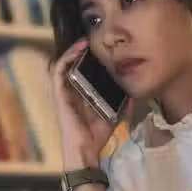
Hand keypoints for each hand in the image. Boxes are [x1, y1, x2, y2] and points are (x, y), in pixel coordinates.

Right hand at [50, 38, 129, 167]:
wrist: (86, 150)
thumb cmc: (97, 136)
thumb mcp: (114, 116)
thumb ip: (122, 106)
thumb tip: (133, 95)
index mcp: (83, 95)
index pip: (82, 72)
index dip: (88, 60)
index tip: (99, 49)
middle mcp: (71, 92)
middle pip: (72, 66)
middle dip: (79, 52)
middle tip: (90, 40)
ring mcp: (64, 93)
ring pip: (63, 66)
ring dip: (71, 52)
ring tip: (83, 42)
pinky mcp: (60, 95)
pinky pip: (58, 73)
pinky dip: (65, 60)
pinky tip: (76, 52)